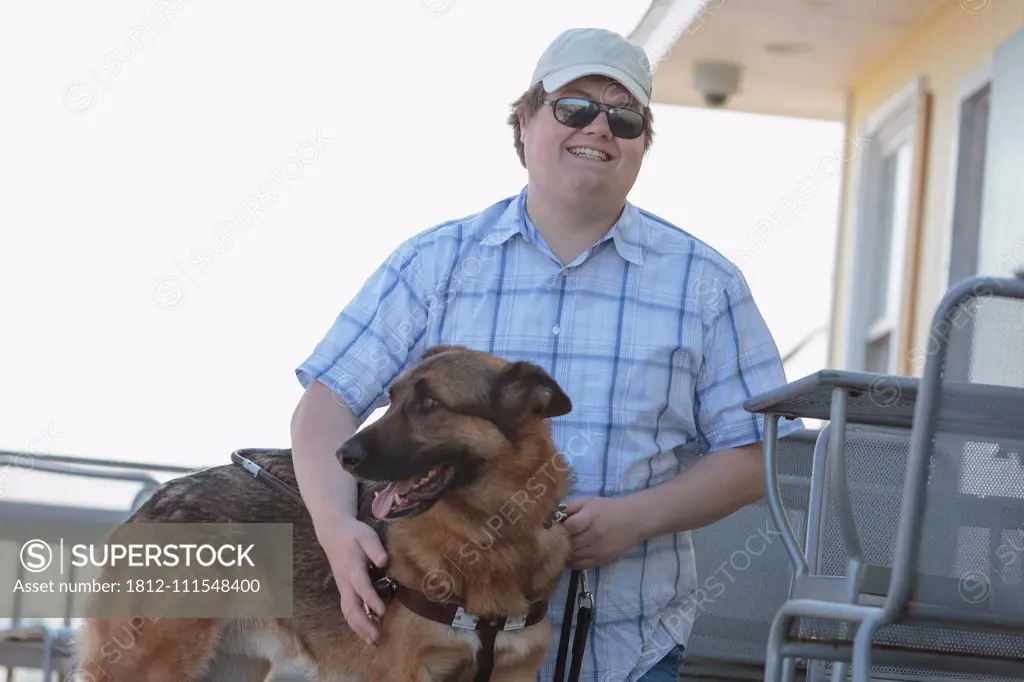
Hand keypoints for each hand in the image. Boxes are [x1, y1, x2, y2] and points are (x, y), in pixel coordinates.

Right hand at [323, 517, 389, 645]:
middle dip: (363, 623)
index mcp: (352, 567)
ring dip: (359, 628)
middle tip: (376, 638)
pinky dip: (355, 623)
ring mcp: (343, 587)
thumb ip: (375, 548)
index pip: (361, 586)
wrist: (332, 532)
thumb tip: (384, 561)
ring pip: (347, 612)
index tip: (382, 611)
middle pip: (351, 606)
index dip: (371, 599)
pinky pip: (347, 610)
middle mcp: (345, 581)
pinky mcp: (344, 590)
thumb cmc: (354, 534)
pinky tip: (365, 633)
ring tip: (372, 641)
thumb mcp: (366, 535)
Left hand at [563, 495, 642, 569]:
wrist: (633, 520)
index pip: (570, 526)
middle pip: (570, 542)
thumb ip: (570, 506)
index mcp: (591, 517)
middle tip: (558, 537)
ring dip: (566, 552)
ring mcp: (598, 550)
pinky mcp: (601, 560)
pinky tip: (571, 554)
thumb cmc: (608, 508)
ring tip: (564, 545)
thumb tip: (553, 515)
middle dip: (562, 540)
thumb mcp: (589, 501)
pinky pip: (580, 565)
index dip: (562, 525)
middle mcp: (595, 535)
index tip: (559, 524)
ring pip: (573, 556)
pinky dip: (572, 562)